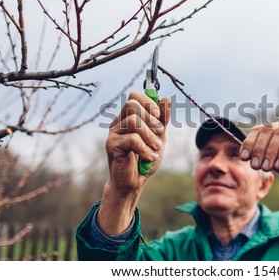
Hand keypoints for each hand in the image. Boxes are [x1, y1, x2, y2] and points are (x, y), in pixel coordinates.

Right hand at [98, 91, 170, 234]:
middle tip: (160, 132)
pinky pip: (132, 139)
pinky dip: (145, 148)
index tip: (159, 117)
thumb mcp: (159, 137)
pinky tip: (149, 157)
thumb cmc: (145, 158)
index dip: (149, 103)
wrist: (135, 183)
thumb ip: (163, 119)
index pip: (134, 96)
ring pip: (133, 121)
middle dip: (151, 117)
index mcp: (129, 117)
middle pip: (132, 104)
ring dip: (150, 135)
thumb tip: (167, 99)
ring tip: (156, 148)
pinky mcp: (111, 145)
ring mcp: (114, 133)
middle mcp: (119, 122)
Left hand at [240, 120, 278, 205]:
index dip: (249, 142)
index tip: (244, 157)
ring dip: (270, 152)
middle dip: (258, 148)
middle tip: (255, 166)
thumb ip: (263, 156)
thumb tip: (246, 155)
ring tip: (266, 167)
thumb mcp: (275, 162)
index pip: (259, 129)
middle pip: (268, 130)